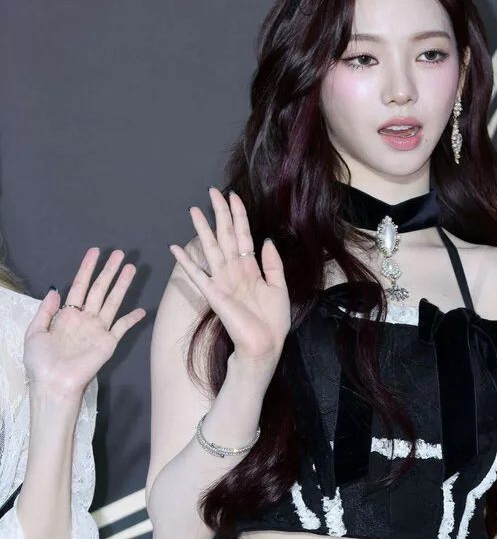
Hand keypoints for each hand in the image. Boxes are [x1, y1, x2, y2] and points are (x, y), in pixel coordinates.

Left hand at [24, 248, 145, 399]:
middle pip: (99, 289)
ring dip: (122, 285)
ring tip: (131, 268)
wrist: (53, 383)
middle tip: (121, 253)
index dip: (87, 268)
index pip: (80, 285)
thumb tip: (55, 288)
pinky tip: (141, 310)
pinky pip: (122, 327)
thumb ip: (45, 310)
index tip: (96, 251)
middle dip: (109, 270)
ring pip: (112, 301)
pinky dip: (132, 319)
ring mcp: (98, 330)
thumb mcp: (35, 331)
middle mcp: (85, 318)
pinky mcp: (108, 343)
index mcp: (67, 314)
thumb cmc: (41, 361)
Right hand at [170, 188, 289, 374]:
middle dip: (220, 214)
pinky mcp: (214, 295)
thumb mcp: (279, 288)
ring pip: (211, 249)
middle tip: (212, 191)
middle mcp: (234, 272)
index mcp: (250, 269)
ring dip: (203, 230)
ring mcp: (223, 282)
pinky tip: (175, 248)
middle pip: (226, 236)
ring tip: (194, 210)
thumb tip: (265, 239)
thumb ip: (272, 264)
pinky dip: (186, 262)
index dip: (238, 216)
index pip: (243, 236)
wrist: (265, 346)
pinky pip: (197, 275)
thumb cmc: (272, 322)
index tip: (233, 196)